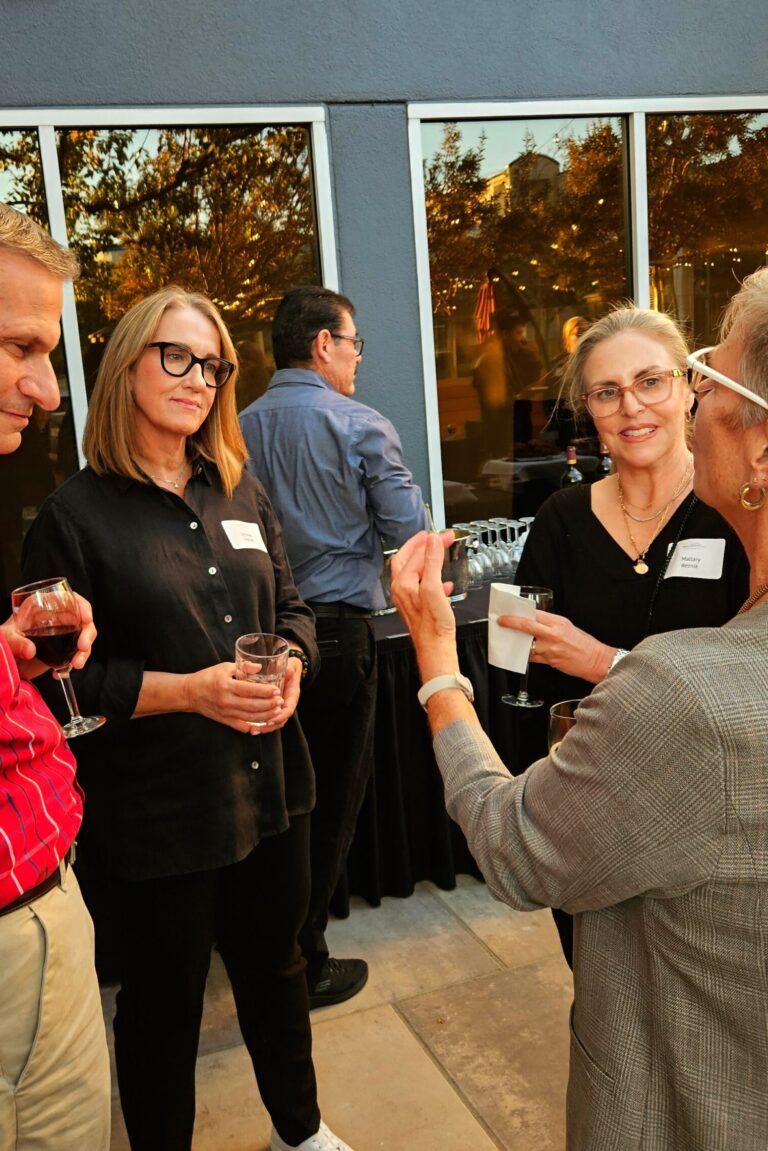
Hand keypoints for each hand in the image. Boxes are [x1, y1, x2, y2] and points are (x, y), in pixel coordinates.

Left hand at [2, 591, 96, 679]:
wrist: (4, 662)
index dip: (82, 607)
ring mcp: (61, 635)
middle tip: (82, 647)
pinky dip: (72, 665)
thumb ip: (16, 642)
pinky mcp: (61, 651)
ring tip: (76, 664)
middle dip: (87, 634)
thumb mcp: (6, 637)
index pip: (70, 599)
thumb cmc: (3, 642)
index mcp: (43, 607)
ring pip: (83, 639)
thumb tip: (30, 650)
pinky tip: (60, 673)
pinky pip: (75, 655)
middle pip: (82, 620)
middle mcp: (56, 619)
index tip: (86, 618)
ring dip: (83, 653)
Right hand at [184, 661, 285, 733]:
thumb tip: (259, 667)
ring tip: (277, 711)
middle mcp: (226, 701)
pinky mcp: (224, 720)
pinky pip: (241, 726)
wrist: (190, 693)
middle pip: (253, 706)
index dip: (265, 691)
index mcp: (227, 686)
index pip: (250, 690)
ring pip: (250, 717)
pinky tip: (264, 723)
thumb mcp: (224, 667)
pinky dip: (253, 726)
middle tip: (281, 701)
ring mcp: (225, 712)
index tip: (276, 690)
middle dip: (269, 705)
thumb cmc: (208, 677)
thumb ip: (243, 667)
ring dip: (265, 716)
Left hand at [258, 658, 301, 732]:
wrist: (291, 669)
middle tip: (256, 729)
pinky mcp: (274, 708)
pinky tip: (250, 727)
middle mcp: (287, 703)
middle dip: (269, 726)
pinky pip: (269, 719)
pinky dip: (262, 724)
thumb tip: (290, 670)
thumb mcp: (290, 667)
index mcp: (293, 695)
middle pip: (280, 720)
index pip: (288, 710)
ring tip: (252, 731)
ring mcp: (281, 707)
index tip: (269, 720)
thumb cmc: (289, 668)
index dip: (279, 716)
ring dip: (264, 728)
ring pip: (275, 722)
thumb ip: (289, 669)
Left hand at [391, 530, 459, 681]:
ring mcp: (409, 599)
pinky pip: (423, 587)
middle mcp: (402, 590)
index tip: (442, 535)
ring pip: (414, 574)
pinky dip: (434, 580)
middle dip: (418, 548)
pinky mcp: (418, 607)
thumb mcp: (433, 587)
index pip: (413, 554)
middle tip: (429, 538)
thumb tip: (433, 542)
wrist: (435, 648)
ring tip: (437, 554)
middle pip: (406, 561)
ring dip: (426, 562)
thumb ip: (432, 562)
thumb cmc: (432, 624)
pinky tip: (446, 584)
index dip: (428, 542)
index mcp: (402, 583)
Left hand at [498, 608, 615, 683]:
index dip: (520, 612)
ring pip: (527, 644)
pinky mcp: (549, 660)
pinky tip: (521, 653)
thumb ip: (550, 624)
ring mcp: (550, 648)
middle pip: (527, 625)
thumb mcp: (568, 627)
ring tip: (510, 639)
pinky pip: (532, 657)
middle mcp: (553, 634)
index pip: (535, 614)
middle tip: (501, 622)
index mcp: (558, 622)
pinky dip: (526, 655)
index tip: (511, 612)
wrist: (596, 660)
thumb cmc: (584, 643)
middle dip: (511, 623)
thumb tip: (533, 621)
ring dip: (517, 642)